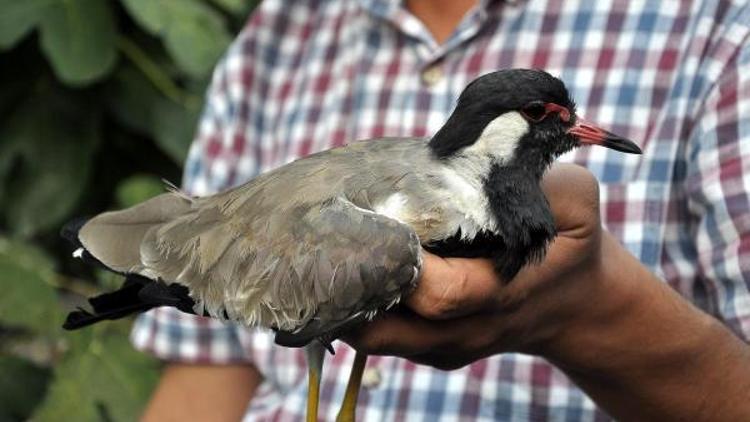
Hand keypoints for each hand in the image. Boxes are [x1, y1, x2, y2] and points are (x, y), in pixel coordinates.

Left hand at [343, 163, 610, 368]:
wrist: (574, 303)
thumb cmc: (568, 244)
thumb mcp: (574, 204)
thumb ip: (544, 184)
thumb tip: (487, 162)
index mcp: (501, 296)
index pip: (439, 294)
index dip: (403, 264)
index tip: (379, 222)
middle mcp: (466, 331)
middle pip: (387, 331)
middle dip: (352, 287)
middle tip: (328, 239)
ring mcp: (443, 347)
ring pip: (374, 338)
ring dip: (346, 299)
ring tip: (327, 252)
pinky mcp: (428, 349)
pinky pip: (380, 335)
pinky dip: (358, 306)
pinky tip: (350, 265)